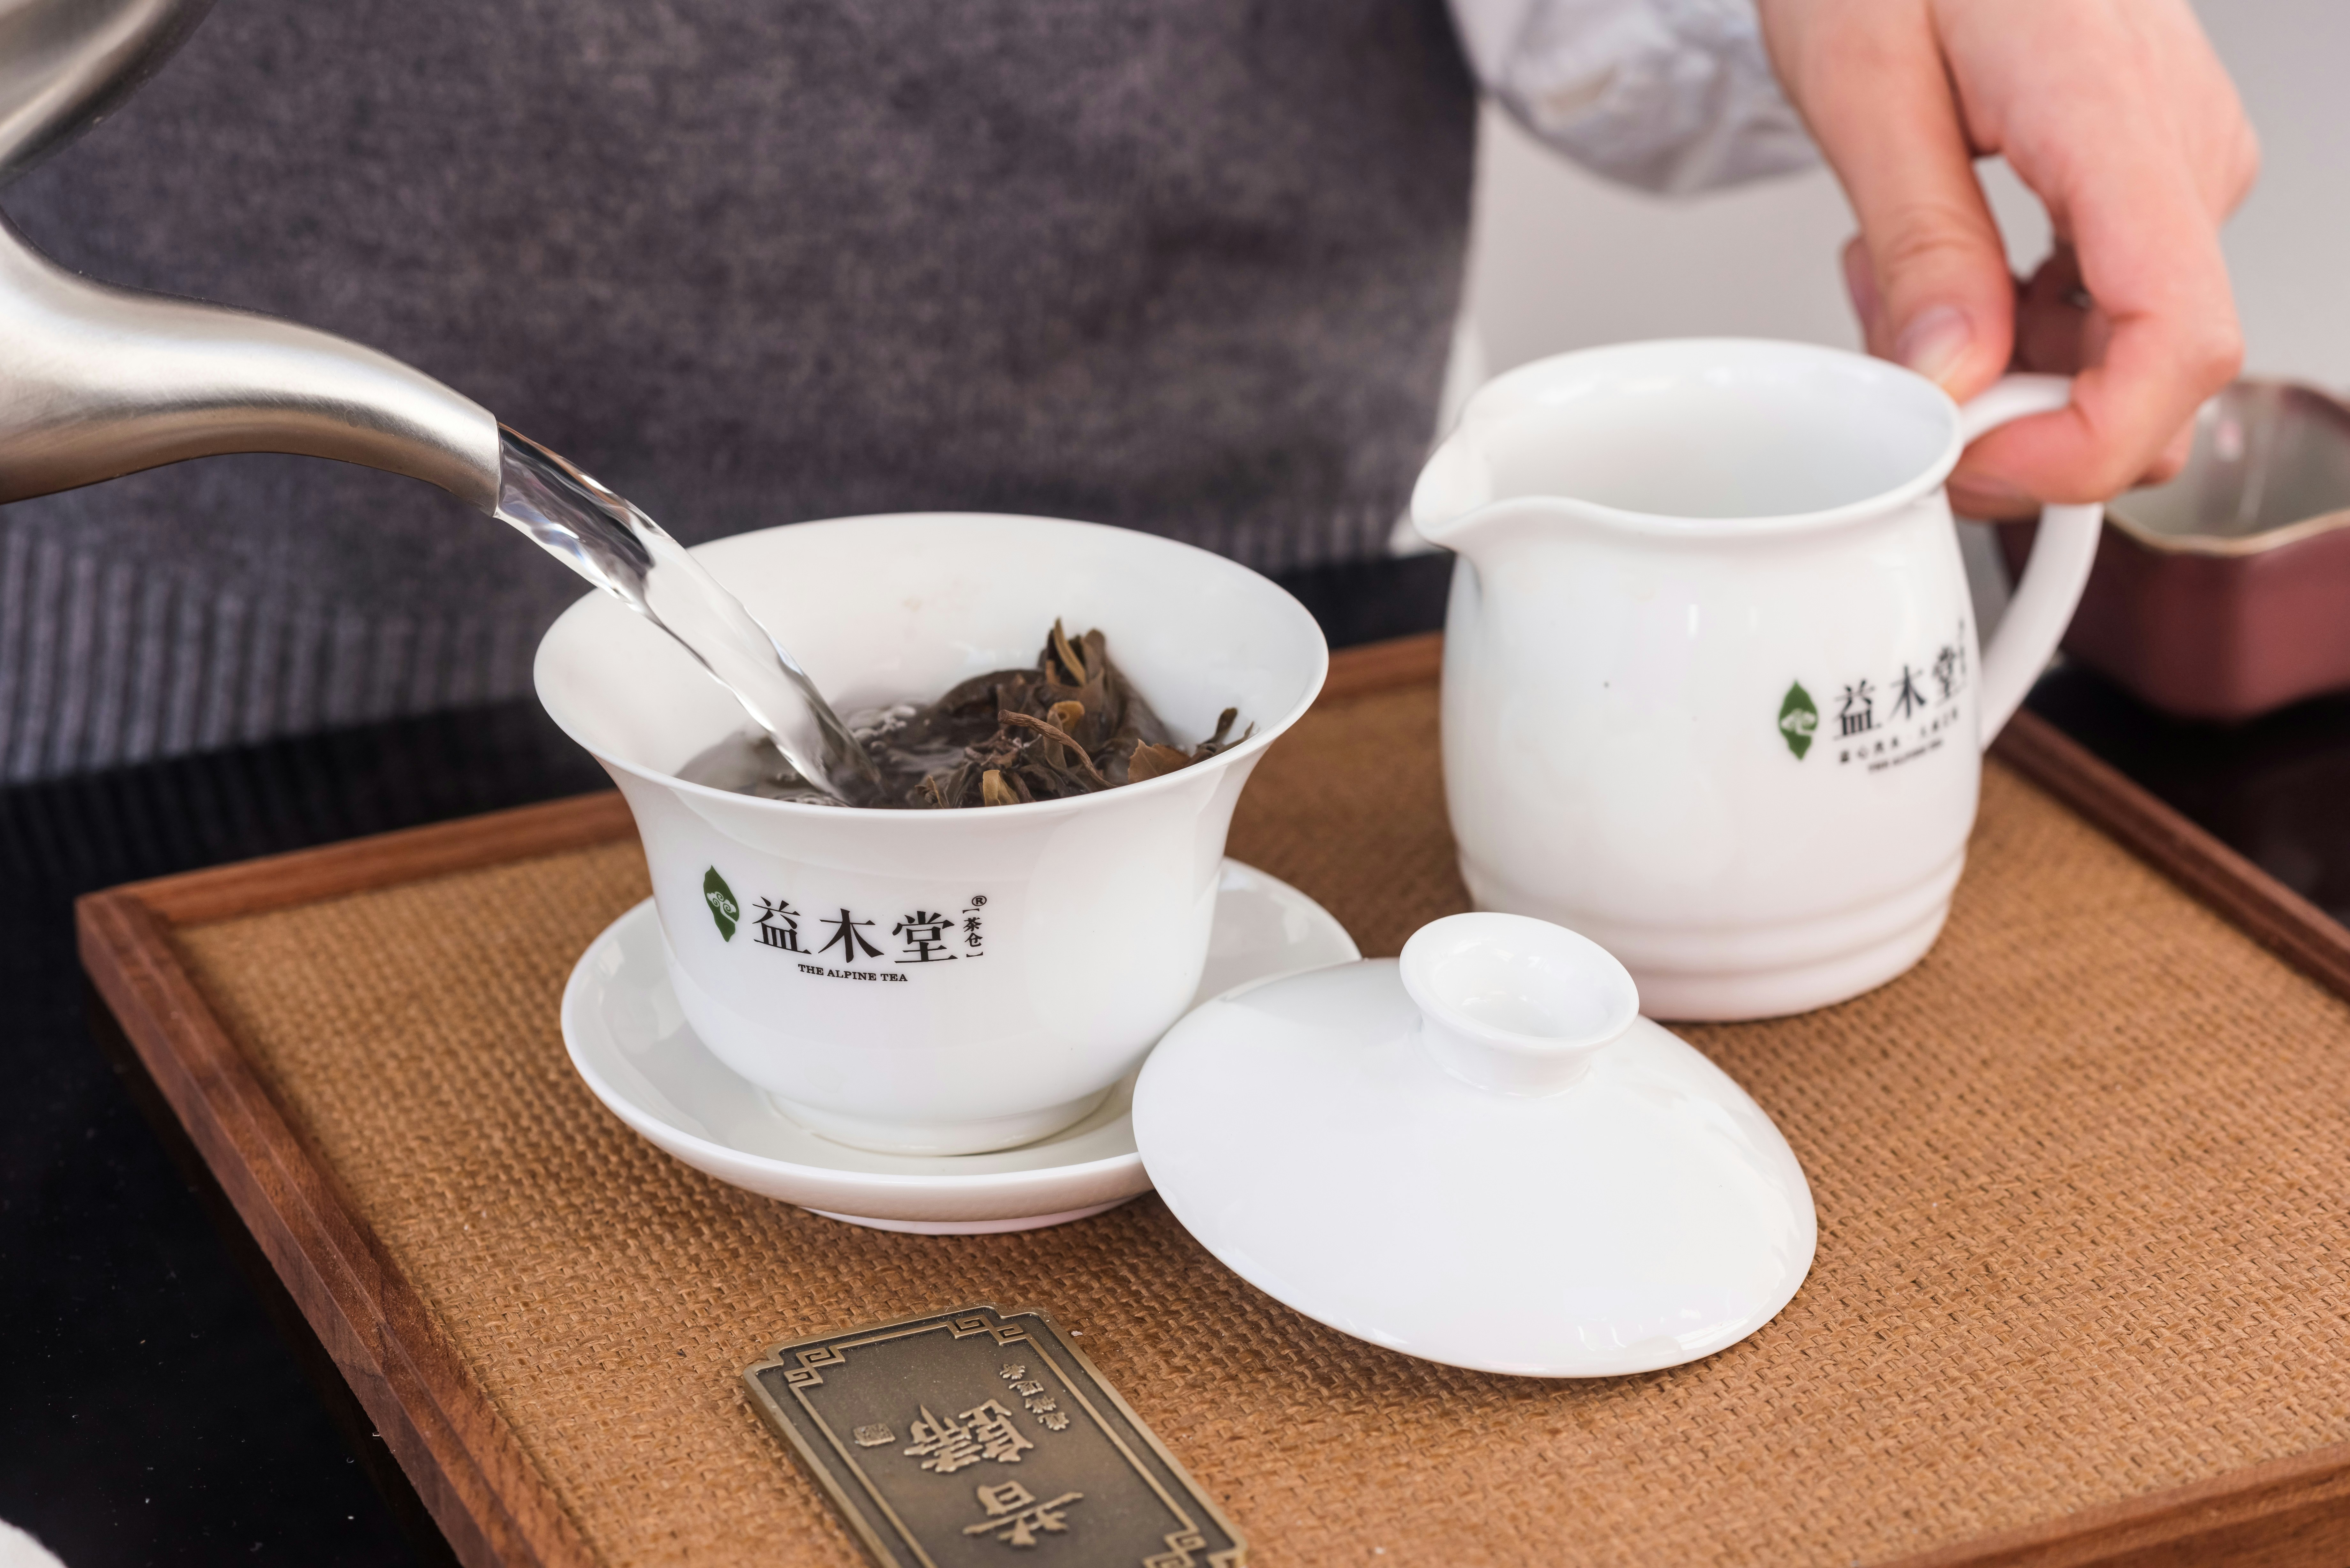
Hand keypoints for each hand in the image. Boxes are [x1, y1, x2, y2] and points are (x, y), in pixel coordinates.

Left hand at [1755, 0, 2257, 516]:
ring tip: (1888, 284)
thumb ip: (1919, 245)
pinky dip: (2007, 320)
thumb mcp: (1864, 84)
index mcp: (2118, 121)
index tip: (1981, 461)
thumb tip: (1951, 379)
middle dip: (2009, 410)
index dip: (2087, 444)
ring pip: (2111, 348)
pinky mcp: (2143, 181)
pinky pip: (2097, 300)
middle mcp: (2180, 150)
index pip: (2180, 341)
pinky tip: (1934, 272)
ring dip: (1993, 363)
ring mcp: (2175, 167)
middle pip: (2148, 369)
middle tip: (1887, 354)